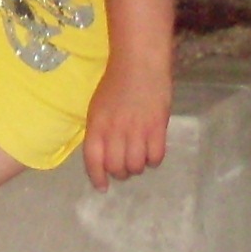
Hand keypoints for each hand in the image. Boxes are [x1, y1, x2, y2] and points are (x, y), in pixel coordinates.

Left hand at [82, 54, 171, 191]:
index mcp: (96, 124)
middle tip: (123, 167)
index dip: (97, 176)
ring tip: (138, 158)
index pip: (93, 158)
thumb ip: (99, 130)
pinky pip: (155, 157)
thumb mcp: (98, 106)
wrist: (139, 64)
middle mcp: (115, 130)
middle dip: (119, 173)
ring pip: (136, 166)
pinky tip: (151, 151)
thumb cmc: (116, 83)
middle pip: (116, 167)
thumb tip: (102, 154)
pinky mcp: (158, 128)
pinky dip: (153, 160)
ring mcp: (137, 130)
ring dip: (137, 167)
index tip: (102, 187)